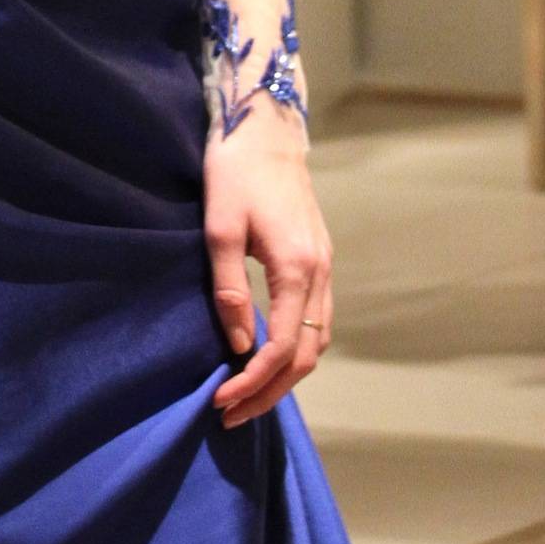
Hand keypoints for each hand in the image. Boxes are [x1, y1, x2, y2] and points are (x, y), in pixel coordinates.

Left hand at [205, 96, 334, 429]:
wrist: (265, 130)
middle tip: (231, 413)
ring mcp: (325, 265)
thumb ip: (228, 289)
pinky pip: (316, 319)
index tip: (222, 400)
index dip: (254, 380)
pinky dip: (296, 349)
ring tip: (247, 394)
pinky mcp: (319, 259)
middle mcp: (321, 272)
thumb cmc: (235, 172)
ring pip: (318, 340)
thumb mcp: (219, 228)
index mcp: (298, 267)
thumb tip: (236, 343)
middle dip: (271, 390)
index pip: (284, 346)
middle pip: (308, 354)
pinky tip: (266, 356)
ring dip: (286, 374)